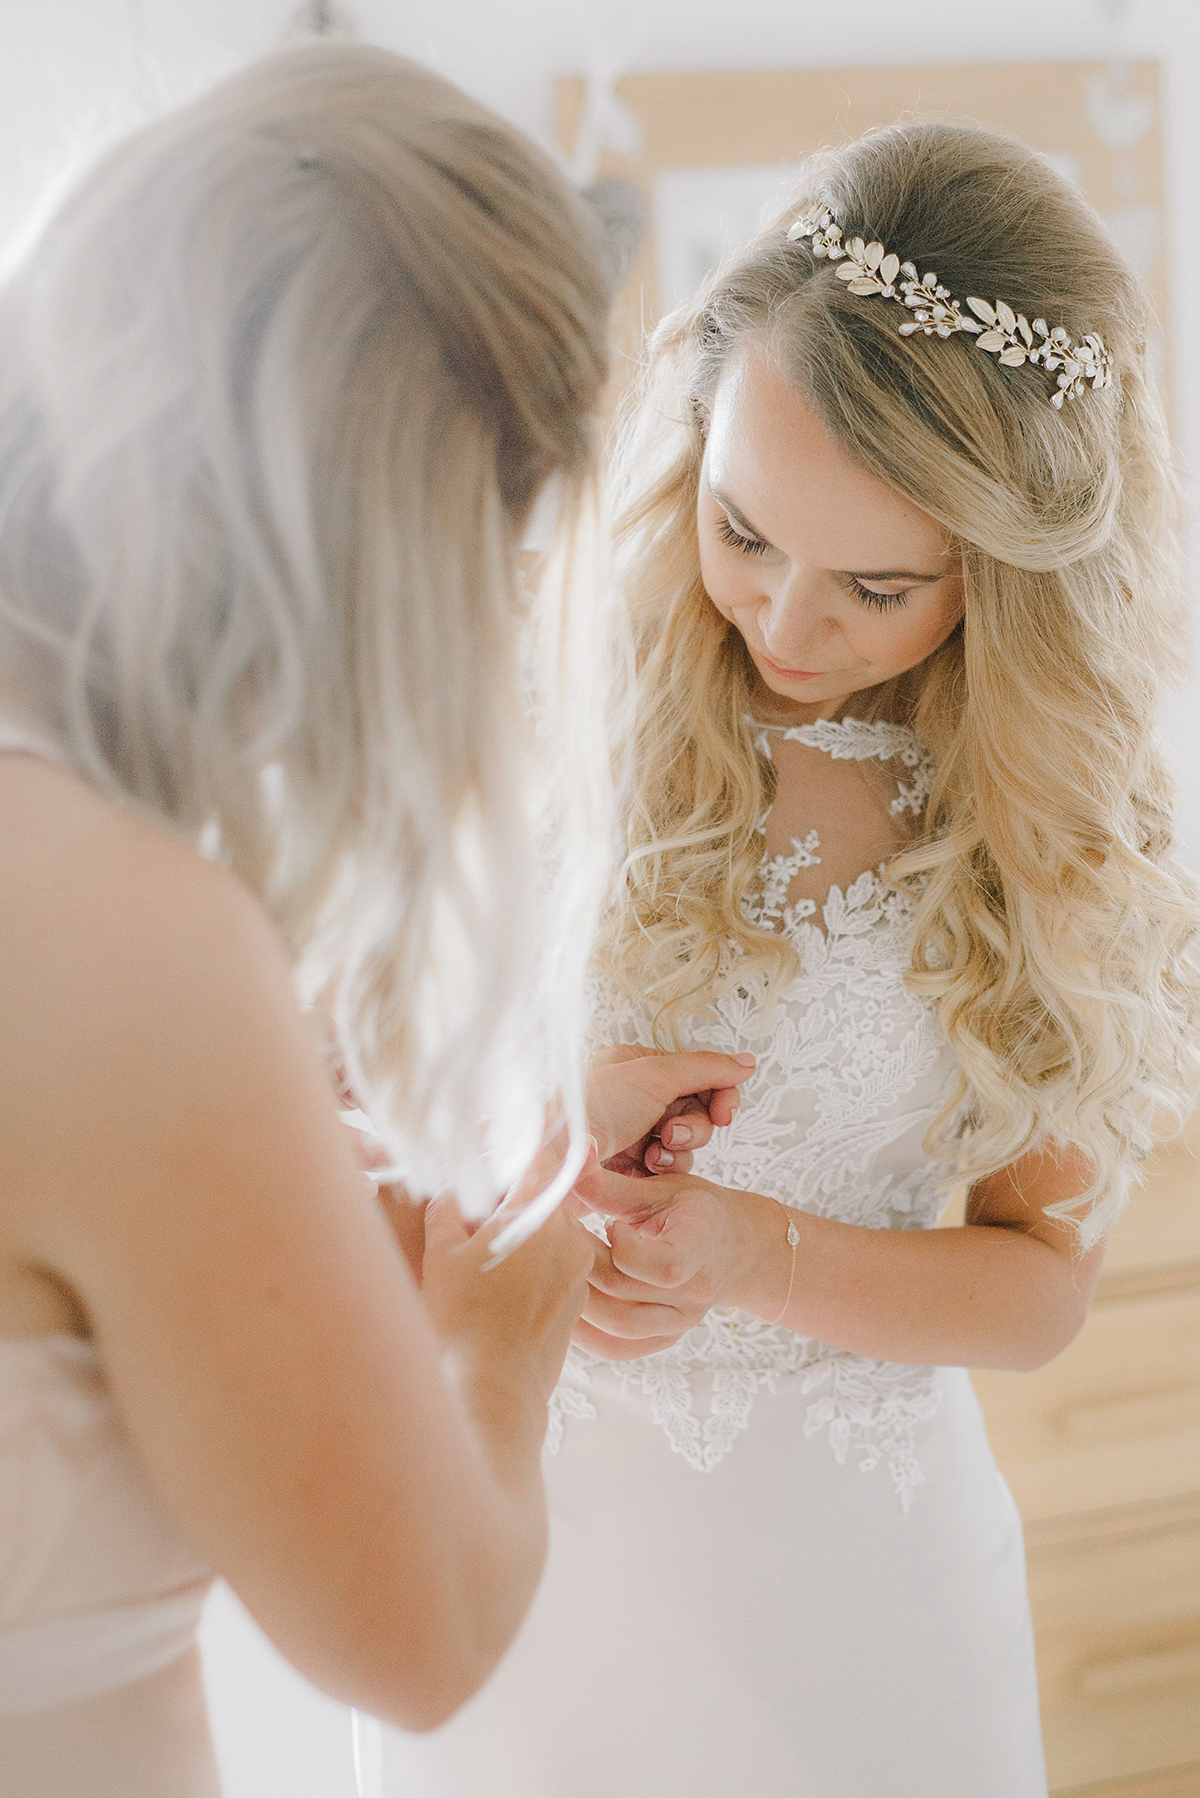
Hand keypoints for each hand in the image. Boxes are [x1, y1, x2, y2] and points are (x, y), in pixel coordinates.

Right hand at [421, 1145, 593, 1409]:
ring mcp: (578, 1270)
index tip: (495, 1152)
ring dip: (524, 1233)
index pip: (539, 1158)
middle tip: (477, 1214)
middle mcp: (568, 1236)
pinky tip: (502, 1290)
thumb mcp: (441, 1253)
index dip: (515, 1151)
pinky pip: (557, 1265)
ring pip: (552, 1232)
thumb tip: (457, 1189)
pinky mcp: (578, 1300)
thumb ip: (449, 1206)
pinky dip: (535, 1265)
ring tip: (485, 1258)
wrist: (492, 1390)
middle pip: (544, 1196)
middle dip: (512, 1199)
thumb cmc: (462, 1321)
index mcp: (537, 1215)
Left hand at [569, 1164, 784, 1360]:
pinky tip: (564, 1308)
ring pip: (617, 1327)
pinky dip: (587, 1335)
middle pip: (624, 1293)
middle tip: (554, 1242)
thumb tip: (570, 1161)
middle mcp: (694, 1294)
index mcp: (700, 1249)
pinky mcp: (664, 1338)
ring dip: (576, 1300)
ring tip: (555, 1272)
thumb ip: (611, 1185)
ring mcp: (680, 1322)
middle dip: (580, 1265)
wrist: (732, 1247)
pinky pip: (619, 1348)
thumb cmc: (695, 1211)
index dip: (621, 1245)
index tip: (608, 1222)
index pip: (659, 1265)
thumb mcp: (661, 1189)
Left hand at [586, 1046, 754, 1178]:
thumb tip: (748, 1062)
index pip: (698, 1073)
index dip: (719, 1092)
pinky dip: (665, 1169)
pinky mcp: (631, 1164)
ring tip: (653, 1155)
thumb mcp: (653, 1076)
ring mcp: (635, 1131)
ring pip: (686, 1140)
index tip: (726, 1113)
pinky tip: (645, 1171)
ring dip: (678, 1149)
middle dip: (693, 1126)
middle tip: (672, 1134)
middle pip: (697, 1109)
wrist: (553, 1160)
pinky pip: (670, 1166)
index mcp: (637, 1065)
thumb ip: (706, 1068)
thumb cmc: (590, 1109)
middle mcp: (637, 1096)